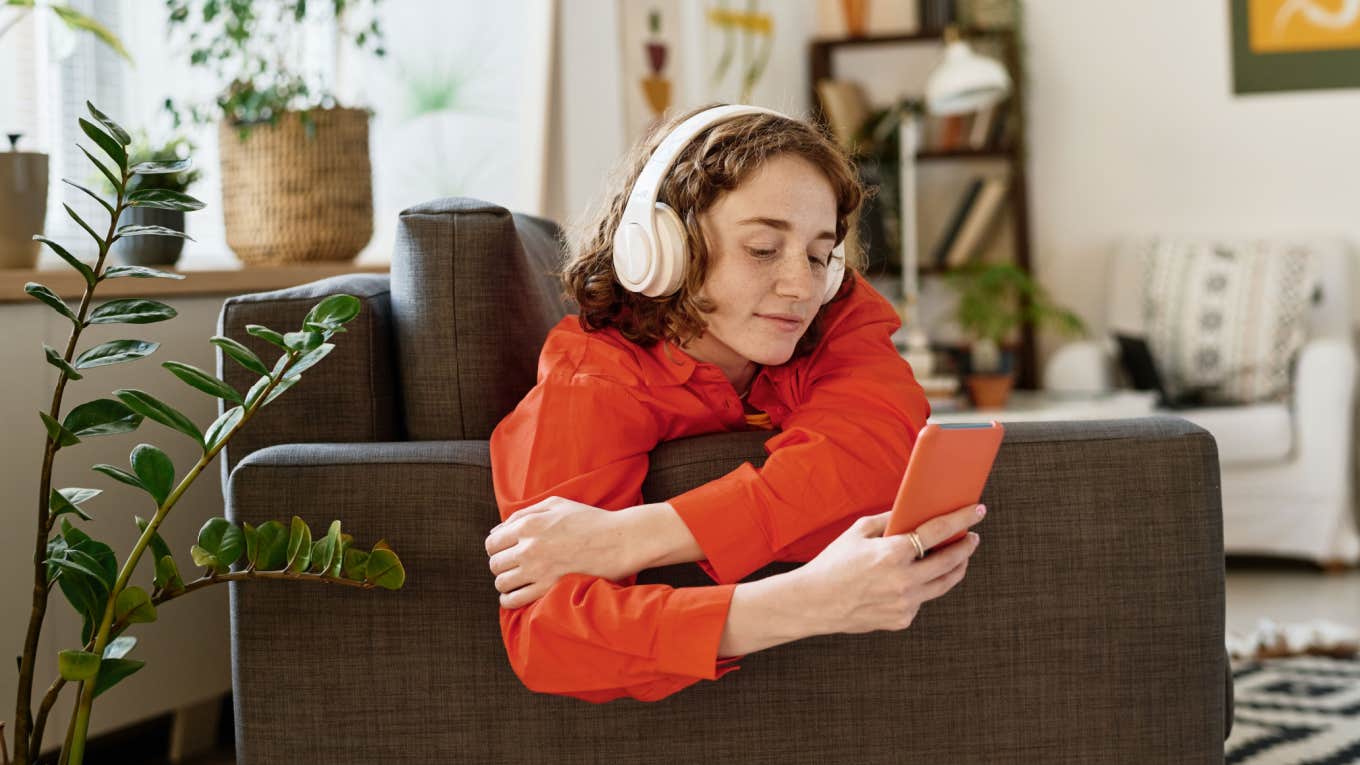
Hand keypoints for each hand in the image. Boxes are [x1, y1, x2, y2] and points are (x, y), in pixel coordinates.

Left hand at [484, 496, 637, 608]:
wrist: (619, 540)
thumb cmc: (589, 520)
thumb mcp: (555, 505)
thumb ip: (523, 514)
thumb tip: (497, 530)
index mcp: (529, 525)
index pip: (492, 542)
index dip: (495, 547)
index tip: (505, 550)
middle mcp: (529, 548)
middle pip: (495, 563)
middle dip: (501, 564)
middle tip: (513, 565)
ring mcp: (538, 570)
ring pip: (501, 583)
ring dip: (505, 582)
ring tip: (516, 580)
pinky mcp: (548, 588)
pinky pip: (514, 600)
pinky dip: (510, 600)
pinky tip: (516, 595)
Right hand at [792, 503, 985, 634]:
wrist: (813, 603)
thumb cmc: (833, 563)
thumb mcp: (858, 532)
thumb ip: (889, 520)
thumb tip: (913, 512)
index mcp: (893, 553)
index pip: (939, 532)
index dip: (962, 519)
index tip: (978, 512)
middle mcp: (904, 580)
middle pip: (950, 561)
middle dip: (966, 547)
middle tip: (972, 538)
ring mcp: (905, 603)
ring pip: (943, 584)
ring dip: (955, 569)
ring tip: (958, 558)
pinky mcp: (901, 619)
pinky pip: (921, 599)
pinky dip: (923, 587)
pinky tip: (917, 579)